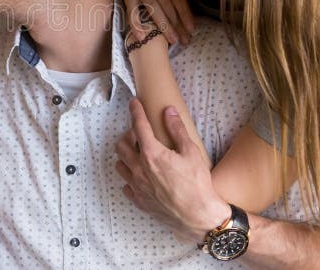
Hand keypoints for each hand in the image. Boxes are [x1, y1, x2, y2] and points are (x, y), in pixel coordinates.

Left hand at [115, 99, 228, 242]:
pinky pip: (126, 185)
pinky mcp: (139, 200)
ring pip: (120, 164)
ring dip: (126, 156)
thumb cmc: (197, 184)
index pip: (138, 126)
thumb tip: (169, 111)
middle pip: (121, 145)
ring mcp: (137, 186)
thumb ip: (177, 130)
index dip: (135, 112)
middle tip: (140, 134)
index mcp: (151, 154)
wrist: (199, 216)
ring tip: (139, 154)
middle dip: (128, 135)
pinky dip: (130, 177)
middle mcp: (139, 169)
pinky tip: (141, 176)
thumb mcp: (191, 152)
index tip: (133, 103)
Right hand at [122, 0, 195, 44]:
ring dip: (163, 26)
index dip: (185, 14)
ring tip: (171, 41)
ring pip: (154, 9)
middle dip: (177, 25)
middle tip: (184, 40)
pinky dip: (135, 24)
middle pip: (168, 6)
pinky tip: (141, 37)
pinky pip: (132, 12)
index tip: (191, 29)